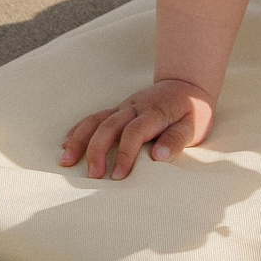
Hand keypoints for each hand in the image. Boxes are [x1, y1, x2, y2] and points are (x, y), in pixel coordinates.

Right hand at [60, 78, 214, 179]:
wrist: (186, 84)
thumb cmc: (192, 110)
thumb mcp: (194, 125)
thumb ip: (177, 140)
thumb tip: (158, 157)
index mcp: (154, 113)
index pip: (134, 132)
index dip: (125, 154)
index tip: (118, 176)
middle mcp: (134, 108)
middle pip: (109, 126)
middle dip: (97, 151)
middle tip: (93, 175)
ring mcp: (123, 107)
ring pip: (96, 120)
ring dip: (80, 140)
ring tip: (66, 161)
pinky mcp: (118, 109)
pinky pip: (94, 118)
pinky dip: (79, 130)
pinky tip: (66, 145)